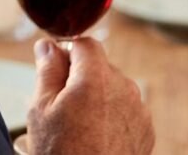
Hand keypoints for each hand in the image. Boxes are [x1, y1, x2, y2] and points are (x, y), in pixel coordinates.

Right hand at [27, 38, 154, 154]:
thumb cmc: (61, 153)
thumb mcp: (41, 109)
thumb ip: (47, 69)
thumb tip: (48, 45)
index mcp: (96, 78)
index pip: (85, 43)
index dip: (67, 52)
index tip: (55, 69)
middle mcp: (124, 88)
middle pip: (100, 66)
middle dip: (81, 77)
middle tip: (60, 105)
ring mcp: (139, 110)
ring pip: (114, 89)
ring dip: (97, 97)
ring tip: (78, 127)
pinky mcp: (146, 130)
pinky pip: (126, 110)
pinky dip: (111, 116)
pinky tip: (94, 137)